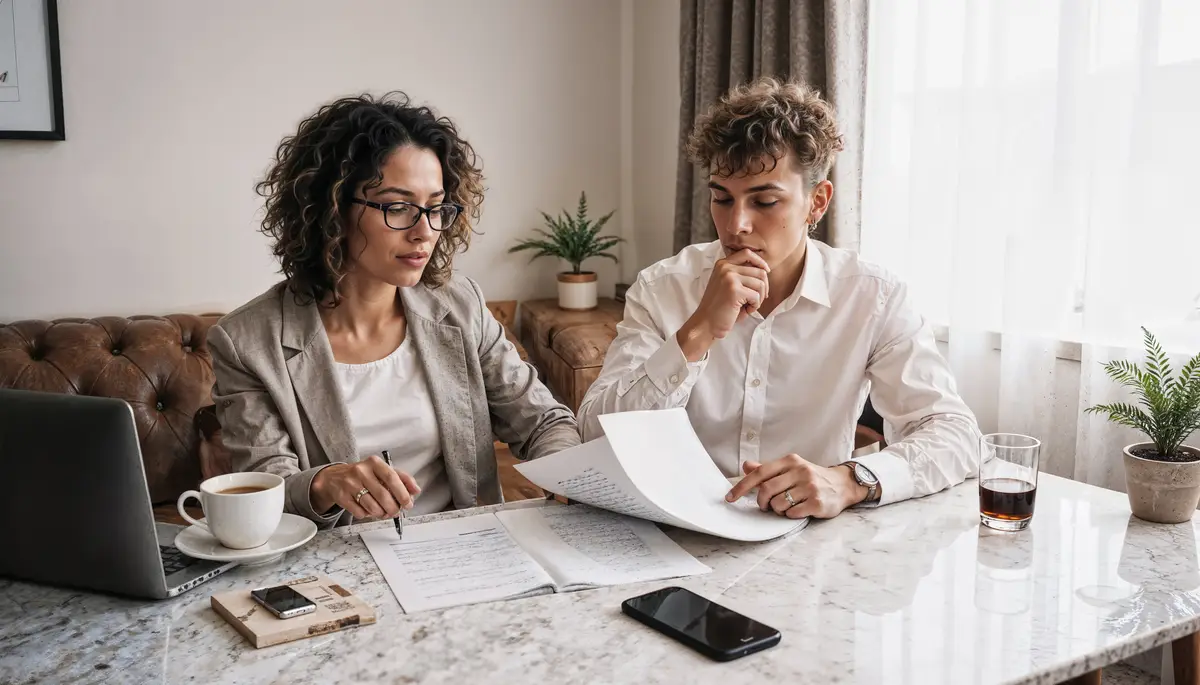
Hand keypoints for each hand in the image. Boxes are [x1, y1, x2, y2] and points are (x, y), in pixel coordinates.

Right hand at [310, 455, 420, 518]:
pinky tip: (368, 510)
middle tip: (396, 512)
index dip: (402, 493)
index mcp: (374, 463)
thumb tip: (416, 491)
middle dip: (393, 508)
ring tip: (383, 513)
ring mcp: (350, 484)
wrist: (334, 478)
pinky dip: (368, 515)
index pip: (392, 477)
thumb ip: (401, 478)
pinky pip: (360, 512)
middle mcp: (361, 471)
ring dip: (381, 514)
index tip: (408, 503)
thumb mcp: (381, 471)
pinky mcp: (342, 496)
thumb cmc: (364, 475)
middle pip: (383, 495)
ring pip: (372, 506)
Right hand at [676, 249, 769, 360]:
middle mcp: (725, 268)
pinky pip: (757, 296)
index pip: (747, 253)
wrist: (706, 323)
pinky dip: (755, 306)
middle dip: (763, 288)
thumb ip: (741, 274)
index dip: (760, 262)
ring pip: (761, 284)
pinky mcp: (734, 291)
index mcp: (722, 264)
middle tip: (756, 300)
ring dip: (759, 298)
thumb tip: (764, 269)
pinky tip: (745, 311)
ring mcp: (729, 278)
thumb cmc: (720, 307)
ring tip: (748, 306)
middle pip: (759, 271)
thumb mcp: (728, 284)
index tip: (766, 272)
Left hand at [725, 455, 866, 518]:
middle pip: (766, 489)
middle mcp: (800, 471)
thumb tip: (746, 466)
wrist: (843, 485)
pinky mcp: (818, 502)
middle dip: (761, 502)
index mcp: (790, 461)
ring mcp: (810, 487)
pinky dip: (790, 515)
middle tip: (765, 506)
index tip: (730, 497)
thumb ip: (768, 469)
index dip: (742, 486)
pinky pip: (792, 513)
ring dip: (777, 510)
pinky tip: (797, 510)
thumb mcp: (791, 468)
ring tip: (786, 507)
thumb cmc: (812, 477)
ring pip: (778, 503)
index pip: (760, 473)